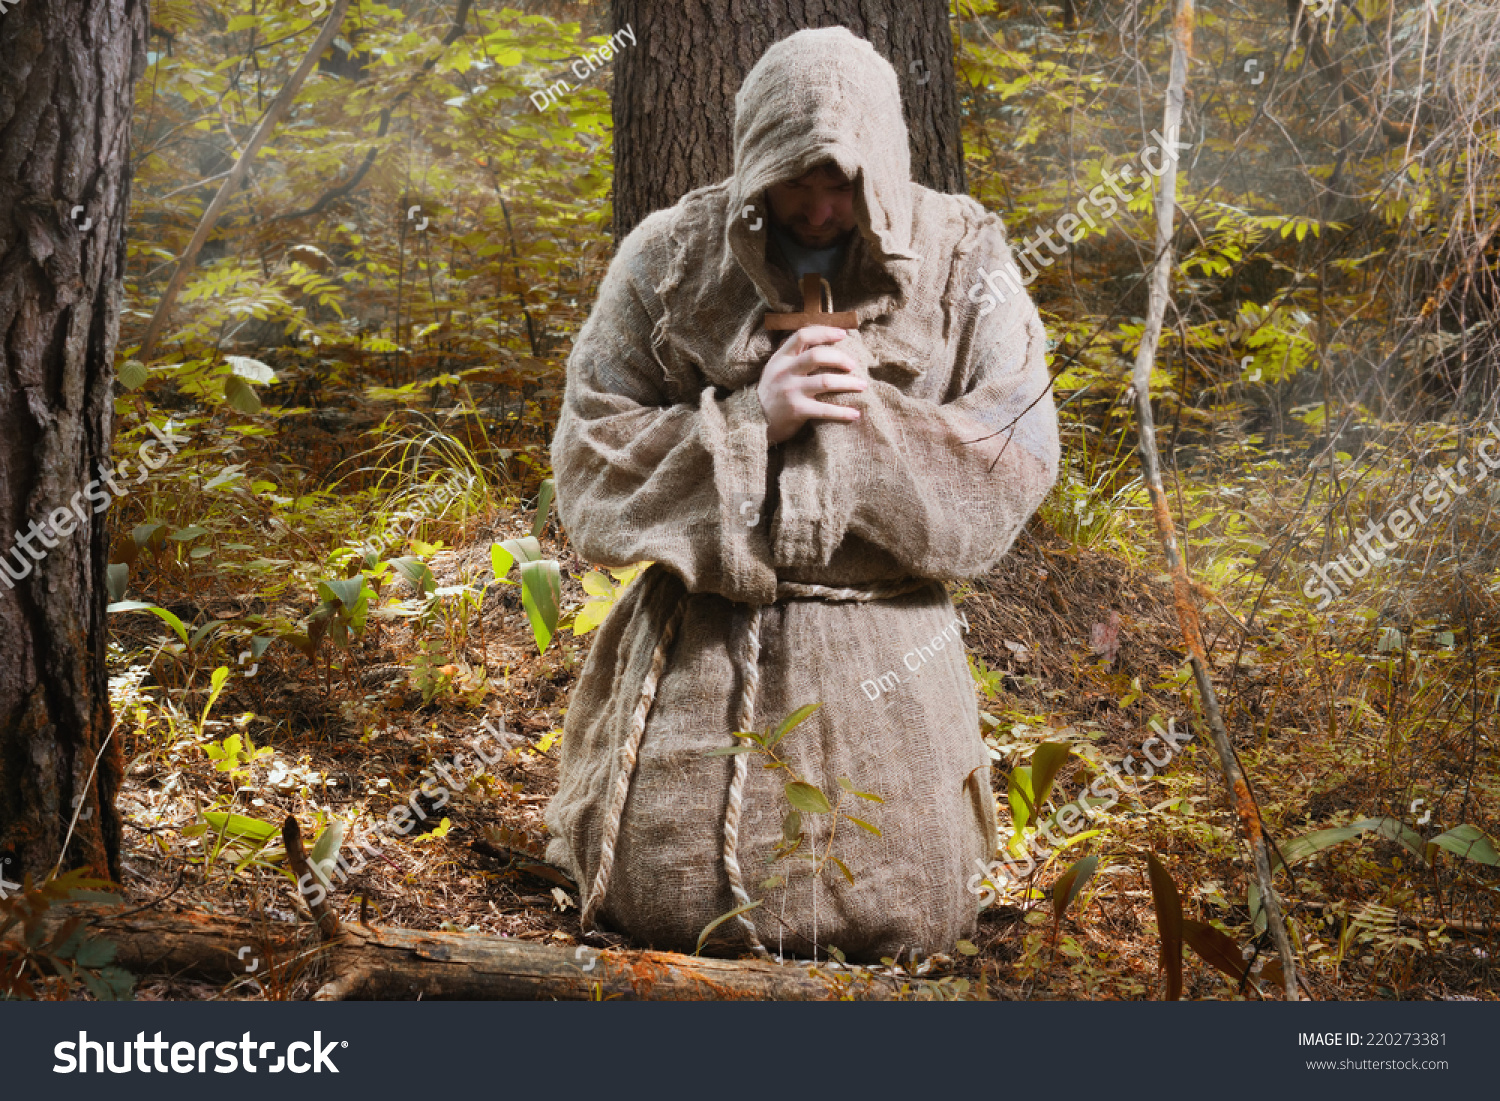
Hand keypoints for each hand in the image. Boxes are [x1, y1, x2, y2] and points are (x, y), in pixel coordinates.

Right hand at [756, 325, 866, 445]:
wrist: (752, 421)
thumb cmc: (771, 393)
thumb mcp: (775, 369)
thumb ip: (793, 356)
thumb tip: (820, 339)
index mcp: (780, 358)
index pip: (803, 336)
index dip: (825, 332)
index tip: (843, 334)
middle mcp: (785, 372)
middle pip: (816, 356)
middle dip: (839, 358)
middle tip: (853, 365)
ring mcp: (791, 392)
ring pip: (825, 382)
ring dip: (848, 383)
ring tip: (862, 385)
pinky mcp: (797, 411)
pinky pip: (824, 410)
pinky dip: (842, 412)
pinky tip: (855, 413)